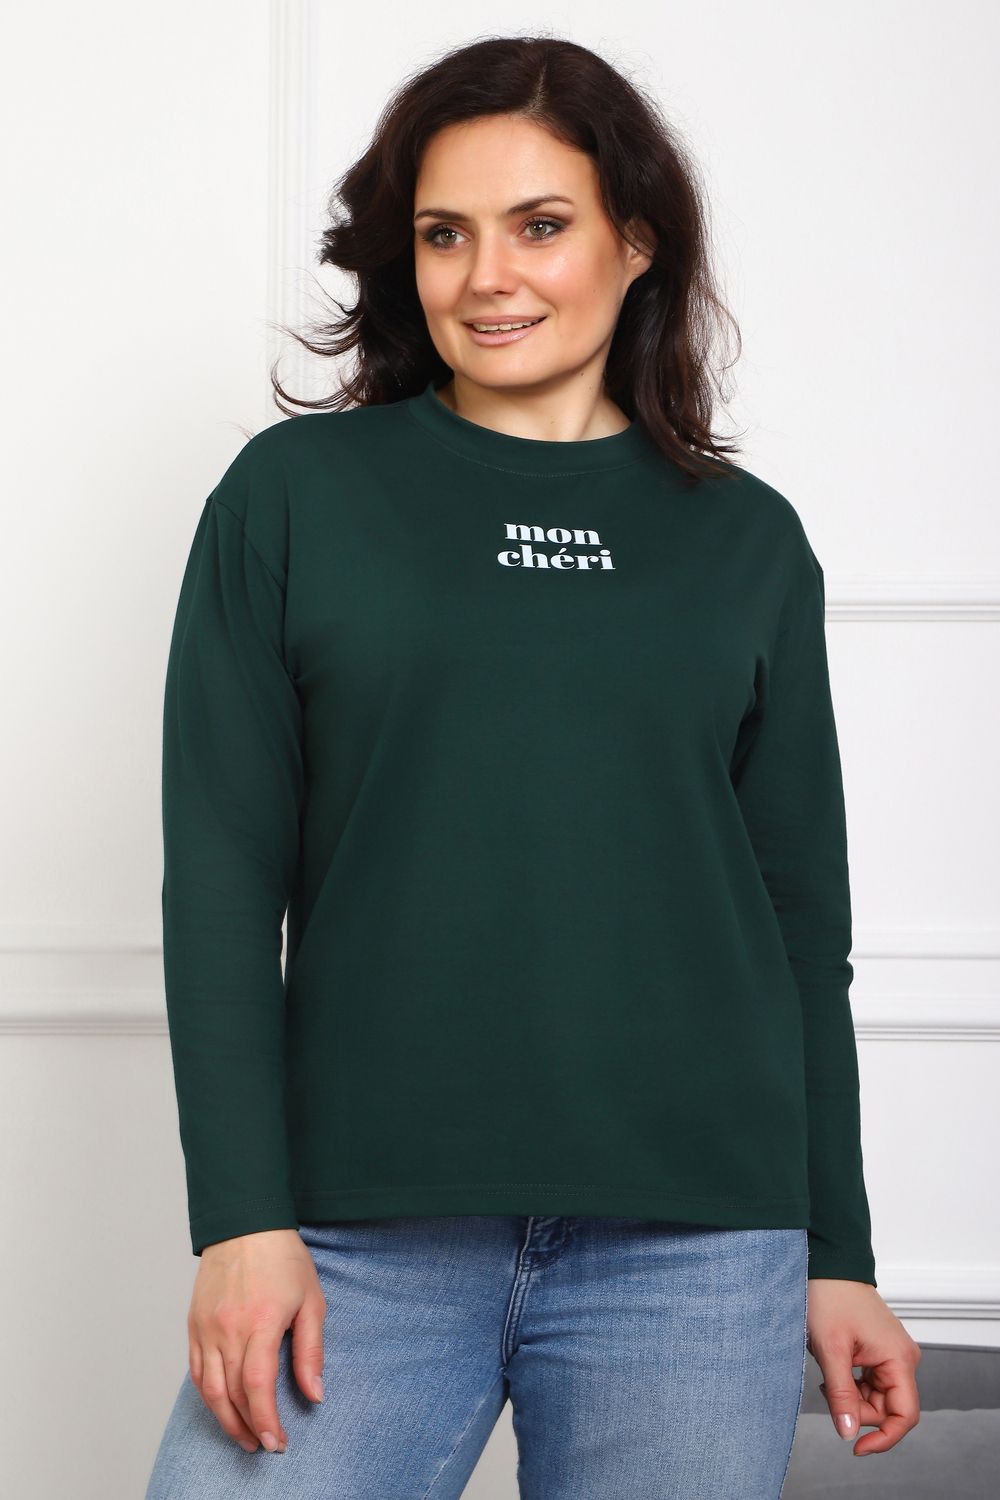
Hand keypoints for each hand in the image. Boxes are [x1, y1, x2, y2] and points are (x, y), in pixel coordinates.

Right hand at [188, 1228, 326, 1452]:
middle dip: (247, 1428)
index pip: (257, 1386)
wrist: (245, 1223)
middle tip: (265, 1445)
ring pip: (208, 1389)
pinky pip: (195, 1371)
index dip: (265, 1420)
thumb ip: (310, 1351)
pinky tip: (222, 1406)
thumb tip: (315, 1394)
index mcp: (261, 1321)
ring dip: (225, 1419)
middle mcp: (228, 1328)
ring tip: (243, 1436)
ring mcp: (206, 1327)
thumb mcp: (311, 1300)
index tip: (275, 1442)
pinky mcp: (193, 1324)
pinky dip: (207, 1395)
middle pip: (230, 1395)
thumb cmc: (283, 1258)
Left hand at [806, 1278, 921, 1455]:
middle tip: (828, 1390)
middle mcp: (902, 1358)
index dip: (884, 1438)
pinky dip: (851, 1384)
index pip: (905, 1416)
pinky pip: (870, 1382)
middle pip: (887, 1408)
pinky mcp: (880, 1350)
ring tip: (828, 1374)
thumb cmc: (831, 1297)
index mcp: (899, 1359)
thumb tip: (848, 1433)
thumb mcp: (831, 1350)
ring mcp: (892, 1354)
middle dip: (857, 1410)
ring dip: (851, 1396)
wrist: (828, 1265)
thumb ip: (841, 1394)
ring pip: (876, 1397)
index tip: (857, 1448)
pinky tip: (835, 1369)